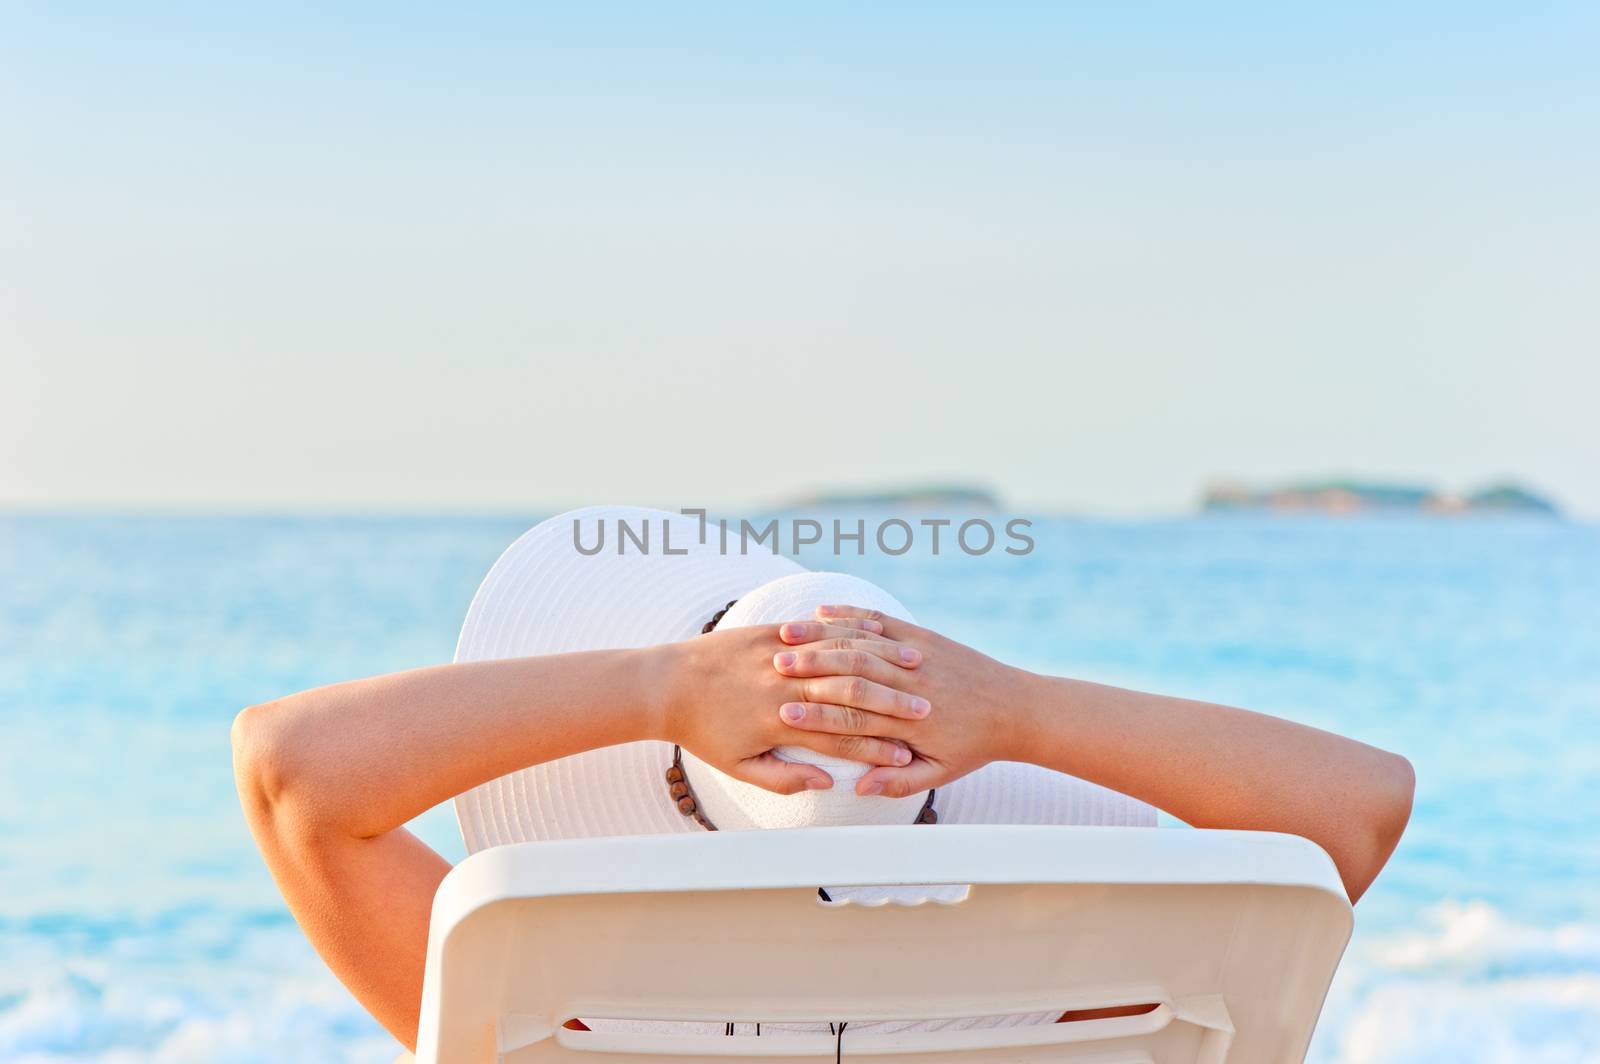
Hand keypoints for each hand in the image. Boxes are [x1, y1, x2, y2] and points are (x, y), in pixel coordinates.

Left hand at [657, 617, 932, 794]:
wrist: (663, 685)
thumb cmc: (702, 732)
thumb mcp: (740, 766)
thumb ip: (784, 778)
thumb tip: (826, 782)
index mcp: (779, 726)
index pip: (840, 739)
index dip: (877, 749)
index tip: (908, 756)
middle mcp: (782, 689)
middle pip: (849, 698)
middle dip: (891, 707)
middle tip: (927, 713)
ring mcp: (775, 656)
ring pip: (838, 660)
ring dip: (880, 666)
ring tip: (915, 669)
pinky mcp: (767, 634)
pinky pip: (816, 631)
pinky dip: (850, 635)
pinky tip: (877, 638)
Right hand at [771, 605, 1034, 796]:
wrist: (1016, 709)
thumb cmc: (975, 746)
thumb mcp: (940, 774)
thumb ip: (898, 782)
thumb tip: (858, 787)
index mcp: (909, 722)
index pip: (853, 717)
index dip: (815, 714)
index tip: (781, 713)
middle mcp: (910, 684)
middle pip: (850, 674)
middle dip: (808, 669)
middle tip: (772, 667)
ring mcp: (916, 656)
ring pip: (861, 642)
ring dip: (820, 638)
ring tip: (785, 637)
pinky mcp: (921, 636)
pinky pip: (879, 621)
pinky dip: (849, 615)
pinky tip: (820, 611)